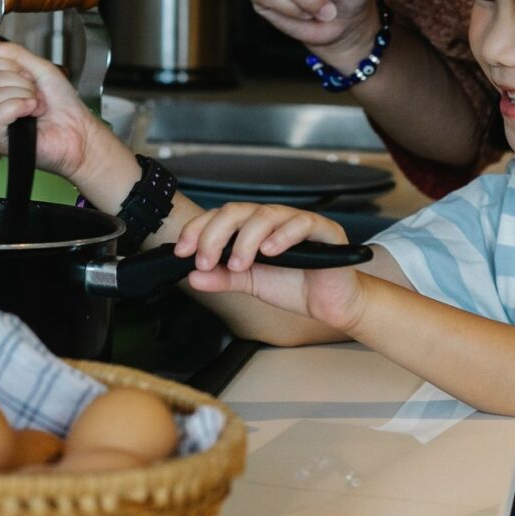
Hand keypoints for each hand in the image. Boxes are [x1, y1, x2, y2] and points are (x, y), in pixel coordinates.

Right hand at [0, 37, 122, 189]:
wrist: (78, 129)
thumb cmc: (64, 105)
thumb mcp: (41, 69)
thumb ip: (15, 54)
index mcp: (2, 85)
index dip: (8, 64)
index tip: (28, 74)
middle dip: (20, 81)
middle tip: (36, 92)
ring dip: (24, 96)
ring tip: (37, 106)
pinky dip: (18, 108)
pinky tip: (31, 113)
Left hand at [176, 202, 363, 330]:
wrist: (332, 303)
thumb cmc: (296, 286)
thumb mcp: (251, 284)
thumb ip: (224, 278)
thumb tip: (194, 275)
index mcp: (252, 229)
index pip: (219, 218)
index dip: (197, 231)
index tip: (182, 251)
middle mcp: (273, 220)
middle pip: (237, 211)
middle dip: (215, 234)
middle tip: (206, 260)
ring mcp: (297, 222)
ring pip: (266, 215)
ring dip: (246, 239)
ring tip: (240, 263)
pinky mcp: (323, 230)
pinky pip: (302, 223)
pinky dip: (283, 236)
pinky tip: (271, 251)